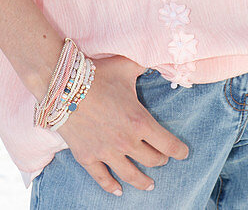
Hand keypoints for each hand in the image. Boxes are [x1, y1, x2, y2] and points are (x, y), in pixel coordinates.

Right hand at [57, 54, 189, 196]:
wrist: (63, 85)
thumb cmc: (98, 73)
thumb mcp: (126, 65)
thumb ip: (144, 64)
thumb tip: (157, 58)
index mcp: (140, 121)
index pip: (168, 144)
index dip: (179, 151)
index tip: (183, 153)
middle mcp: (126, 141)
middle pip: (152, 160)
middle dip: (161, 160)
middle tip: (163, 160)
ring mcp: (106, 152)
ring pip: (131, 175)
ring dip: (142, 181)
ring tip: (149, 185)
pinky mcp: (87, 157)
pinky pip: (102, 178)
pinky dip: (111, 186)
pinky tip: (118, 191)